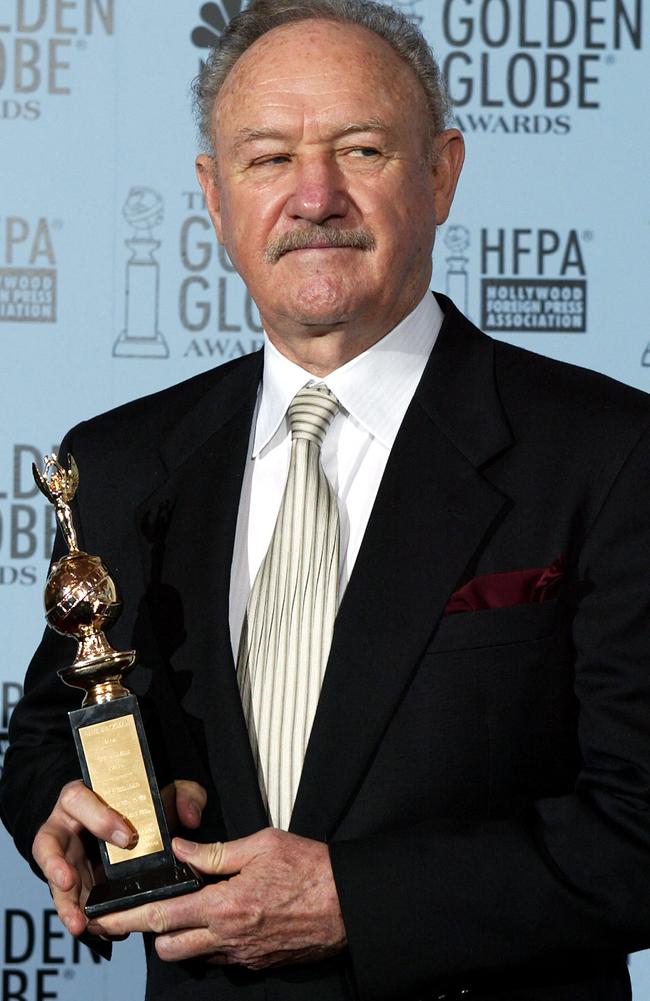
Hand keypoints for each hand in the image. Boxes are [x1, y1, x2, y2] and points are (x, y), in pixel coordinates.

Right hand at [32, 778, 205, 936]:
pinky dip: (84, 918)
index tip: (127, 837)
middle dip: (56, 866)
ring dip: (66, 904)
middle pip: (49, 844)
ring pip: (56, 880)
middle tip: (69, 884)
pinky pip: (73, 902)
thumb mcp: (165, 789)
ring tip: (81, 924)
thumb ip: (182, 795)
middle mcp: (67, 827)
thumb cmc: (143, 801)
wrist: (132, 821)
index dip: (98, 818)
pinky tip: (100, 931)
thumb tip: (189, 817)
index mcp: (84, 797)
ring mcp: (67, 858)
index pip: (79, 800)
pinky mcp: (74, 883)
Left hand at [87, 828, 346, 967]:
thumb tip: (180, 849)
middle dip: (154, 931)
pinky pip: (222, 959)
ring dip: (184, 938)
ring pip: (194, 957)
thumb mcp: (262, 844)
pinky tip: (226, 918)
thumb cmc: (309, 867)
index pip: (162, 917)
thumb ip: (216, 851)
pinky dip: (213, 942)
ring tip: (193, 910)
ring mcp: (243, 955)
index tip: (104, 918)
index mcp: (225, 905)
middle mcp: (229, 938)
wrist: (349, 903)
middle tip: (158, 906)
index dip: (127, 918)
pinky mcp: (259, 963)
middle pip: (169, 947)